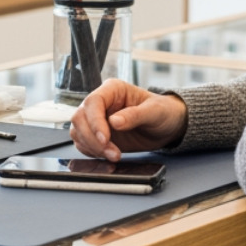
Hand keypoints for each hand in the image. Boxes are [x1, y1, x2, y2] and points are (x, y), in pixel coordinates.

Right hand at [69, 79, 186, 161]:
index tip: (106, 139)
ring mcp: (97, 119)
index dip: (95, 121)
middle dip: (92, 138)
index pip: (93, 102)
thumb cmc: (163, 112)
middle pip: (80, 118)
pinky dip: (92, 152)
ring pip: (78, 131)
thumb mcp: (155, 111)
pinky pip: (83, 143)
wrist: (167, 127)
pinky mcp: (97, 134)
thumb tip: (114, 121)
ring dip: (92, 147)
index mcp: (113, 89)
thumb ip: (135, 115)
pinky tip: (108, 156)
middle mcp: (101, 103)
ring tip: (114, 156)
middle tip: (112, 153)